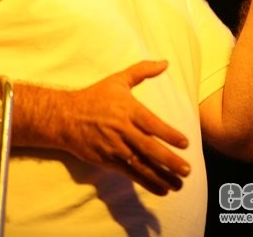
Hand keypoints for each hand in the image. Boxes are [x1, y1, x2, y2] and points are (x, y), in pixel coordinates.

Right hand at [63, 60, 189, 195]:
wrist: (65, 117)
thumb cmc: (95, 96)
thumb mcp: (118, 80)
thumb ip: (142, 70)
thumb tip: (165, 62)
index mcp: (127, 110)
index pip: (151, 124)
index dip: (168, 134)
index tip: (185, 143)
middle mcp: (122, 130)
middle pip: (148, 147)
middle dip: (169, 160)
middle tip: (187, 169)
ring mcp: (114, 147)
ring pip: (141, 164)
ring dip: (161, 176)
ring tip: (179, 185)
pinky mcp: (107, 161)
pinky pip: (130, 173)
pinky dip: (146, 182)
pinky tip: (162, 189)